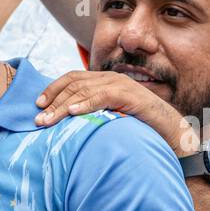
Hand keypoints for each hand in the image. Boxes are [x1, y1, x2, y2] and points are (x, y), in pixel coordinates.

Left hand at [35, 71, 196, 154]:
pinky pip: (103, 96)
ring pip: (84, 90)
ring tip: (48, 120)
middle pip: (74, 83)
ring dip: (63, 106)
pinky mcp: (131, 95)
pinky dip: (86, 104)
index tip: (37, 105)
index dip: (53, 89)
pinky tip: (73, 113)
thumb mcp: (111, 119)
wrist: (172, 132)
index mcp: (105, 81)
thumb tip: (68, 126)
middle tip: (38, 119)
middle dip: (53, 101)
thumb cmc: (140, 129)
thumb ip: (94, 116)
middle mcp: (111, 78)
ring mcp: (121, 85)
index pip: (73, 78)